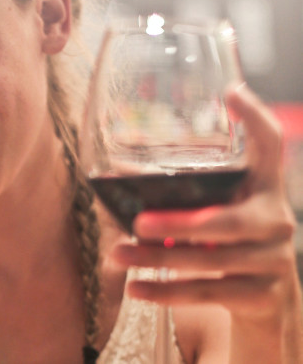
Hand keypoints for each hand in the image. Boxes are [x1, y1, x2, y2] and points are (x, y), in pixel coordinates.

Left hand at [113, 84, 302, 358]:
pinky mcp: (262, 295)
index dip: (256, 119)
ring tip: (118, 254)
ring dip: (158, 259)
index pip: (271, 145)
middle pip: (227, 221)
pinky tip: (134, 289)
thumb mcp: (216, 208)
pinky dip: (166, 292)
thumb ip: (186, 193)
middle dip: (178, 224)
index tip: (232, 92)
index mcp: (263, 186)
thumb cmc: (225, 237)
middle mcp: (276, 219)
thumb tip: (114, 174)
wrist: (266, 297)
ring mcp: (274, 260)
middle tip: (136, 223)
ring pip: (210, 261)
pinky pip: (208, 293)